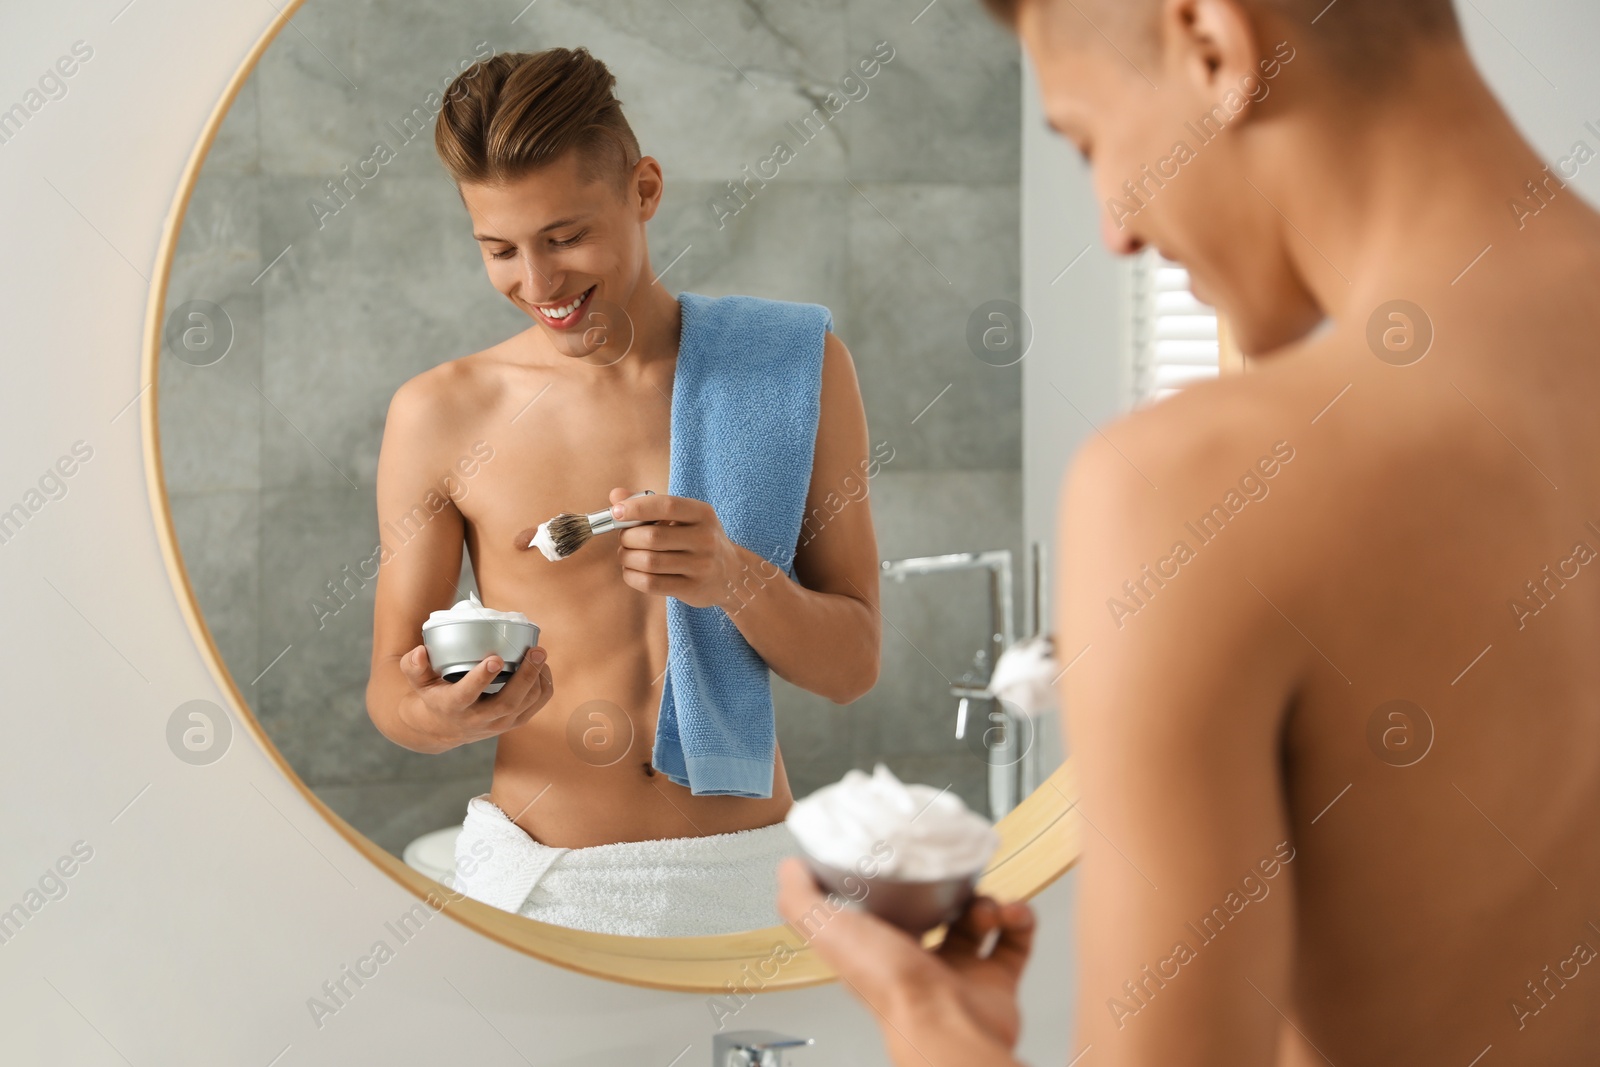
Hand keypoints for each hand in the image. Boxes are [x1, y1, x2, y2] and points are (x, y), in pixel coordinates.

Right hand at [396, 644, 553, 750]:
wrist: (443, 727)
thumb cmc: (432, 695)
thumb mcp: (417, 682)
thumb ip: (414, 666)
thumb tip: (420, 652)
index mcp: (452, 706)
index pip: (467, 694)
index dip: (481, 677)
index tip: (495, 658)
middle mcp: (478, 719)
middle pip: (507, 702)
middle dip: (525, 676)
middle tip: (536, 651)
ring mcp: (498, 724)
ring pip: (525, 705)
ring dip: (537, 679)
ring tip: (540, 654)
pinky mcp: (513, 723)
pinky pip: (536, 707)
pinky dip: (544, 687)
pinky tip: (543, 667)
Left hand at [610, 487, 743, 608]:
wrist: (731, 574)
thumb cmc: (696, 539)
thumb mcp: (682, 517)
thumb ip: (649, 504)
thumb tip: (616, 496)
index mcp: (702, 514)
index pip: (667, 506)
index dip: (637, 508)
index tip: (616, 512)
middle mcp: (705, 539)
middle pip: (653, 537)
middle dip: (628, 538)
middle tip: (623, 539)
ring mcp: (701, 566)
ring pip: (649, 562)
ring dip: (627, 558)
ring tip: (626, 555)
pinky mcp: (693, 589)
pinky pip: (651, 584)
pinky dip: (632, 576)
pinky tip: (631, 571)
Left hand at [776, 857, 1033, 1064]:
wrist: (946, 1025)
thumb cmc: (889, 987)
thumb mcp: (828, 930)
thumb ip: (801, 899)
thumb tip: (789, 868)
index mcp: (878, 949)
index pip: (885, 907)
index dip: (896, 881)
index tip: (906, 856)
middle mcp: (918, 962)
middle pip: (936, 912)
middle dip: (949, 888)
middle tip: (952, 875)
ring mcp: (959, 972)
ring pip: (977, 921)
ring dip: (985, 901)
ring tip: (981, 902)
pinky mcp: (996, 979)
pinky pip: (1014, 938)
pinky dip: (1017, 918)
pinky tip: (1009, 911)